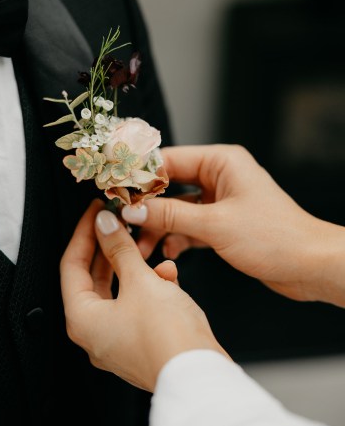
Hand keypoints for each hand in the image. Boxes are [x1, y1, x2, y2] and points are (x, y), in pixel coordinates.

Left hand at [60, 199, 227, 392]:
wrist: (200, 375)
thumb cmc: (167, 338)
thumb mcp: (140, 281)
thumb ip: (120, 249)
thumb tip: (104, 225)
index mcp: (83, 320)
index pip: (72, 265)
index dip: (84, 233)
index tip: (95, 212)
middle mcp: (95, 333)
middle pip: (94, 277)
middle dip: (110, 247)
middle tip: (118, 221)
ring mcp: (117, 340)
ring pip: (119, 289)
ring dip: (134, 265)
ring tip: (148, 247)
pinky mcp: (140, 342)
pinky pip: (138, 305)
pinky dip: (150, 287)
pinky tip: (168, 275)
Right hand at [122, 144, 344, 305]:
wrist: (310, 266)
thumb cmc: (276, 237)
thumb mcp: (215, 225)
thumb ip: (170, 215)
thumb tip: (133, 209)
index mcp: (222, 162)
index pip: (169, 160)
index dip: (139, 175)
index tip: (114, 188)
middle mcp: (221, 177)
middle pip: (170, 185)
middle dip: (147, 206)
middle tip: (122, 221)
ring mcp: (222, 201)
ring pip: (178, 209)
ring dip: (159, 227)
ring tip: (142, 245)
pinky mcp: (224, 224)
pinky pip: (190, 226)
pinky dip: (177, 238)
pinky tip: (167, 252)